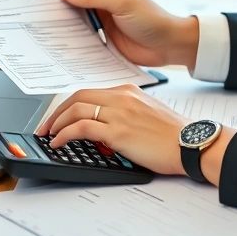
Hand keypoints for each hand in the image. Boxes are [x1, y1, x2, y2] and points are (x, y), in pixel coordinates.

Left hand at [36, 84, 188, 175]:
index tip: (59, 116)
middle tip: (45, 125)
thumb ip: (127, 114)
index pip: (90, 93)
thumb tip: (106, 127)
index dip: (69, 104)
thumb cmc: (175, 135)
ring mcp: (119, 113)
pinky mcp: (117, 132)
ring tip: (48, 134)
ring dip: (56, 122)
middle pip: (77, 97)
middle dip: (56, 111)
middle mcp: (121, 98)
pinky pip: (81, 127)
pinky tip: (59, 142)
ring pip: (75, 109)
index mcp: (128, 92)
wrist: (191, 143)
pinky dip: (64, 133)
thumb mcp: (148, 115)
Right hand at [61, 0, 198, 68]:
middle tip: (43, 14)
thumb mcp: (121, 3)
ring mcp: (105, 18)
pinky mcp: (105, 35)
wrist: (167, 45)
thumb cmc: (151, 19)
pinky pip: (86, 35)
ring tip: (48, 28)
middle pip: (78, 1)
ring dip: (69, 24)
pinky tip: (64, 41)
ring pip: (80, 19)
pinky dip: (76, 38)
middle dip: (63, 7)